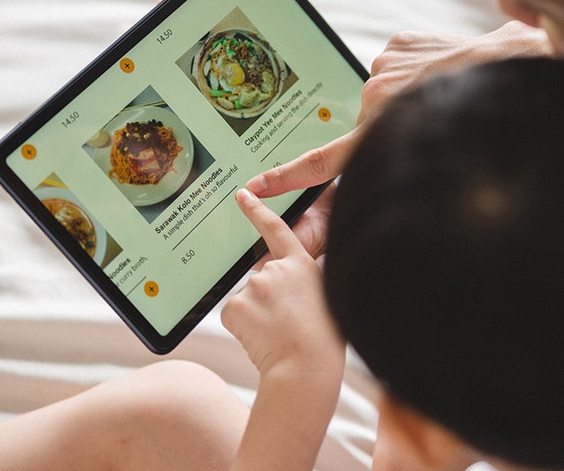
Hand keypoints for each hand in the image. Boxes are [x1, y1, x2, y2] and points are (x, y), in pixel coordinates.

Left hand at [224, 189, 345, 470]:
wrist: (306, 367)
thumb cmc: (324, 340)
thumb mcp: (329, 297)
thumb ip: (312, 279)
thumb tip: (302, 277)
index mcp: (301, 264)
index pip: (276, 230)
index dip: (257, 211)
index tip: (242, 195)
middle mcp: (274, 269)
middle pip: (262, 280)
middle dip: (268, 299)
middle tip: (287, 323)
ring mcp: (252, 286)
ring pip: (248, 301)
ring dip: (258, 316)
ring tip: (279, 334)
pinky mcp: (234, 307)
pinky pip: (235, 317)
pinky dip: (245, 329)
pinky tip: (262, 339)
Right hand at [246, 21, 551, 197]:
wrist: (520, 66)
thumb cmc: (489, 121)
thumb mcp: (436, 163)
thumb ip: (393, 176)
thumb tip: (373, 203)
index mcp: (378, 128)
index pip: (323, 162)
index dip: (287, 178)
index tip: (256, 186)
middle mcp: (374, 94)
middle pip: (368, 123)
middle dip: (391, 128)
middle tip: (438, 128)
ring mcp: (386, 63)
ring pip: (386, 91)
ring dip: (409, 96)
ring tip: (450, 99)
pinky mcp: (400, 40)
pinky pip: (399, 61)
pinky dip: (416, 70)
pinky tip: (446, 75)